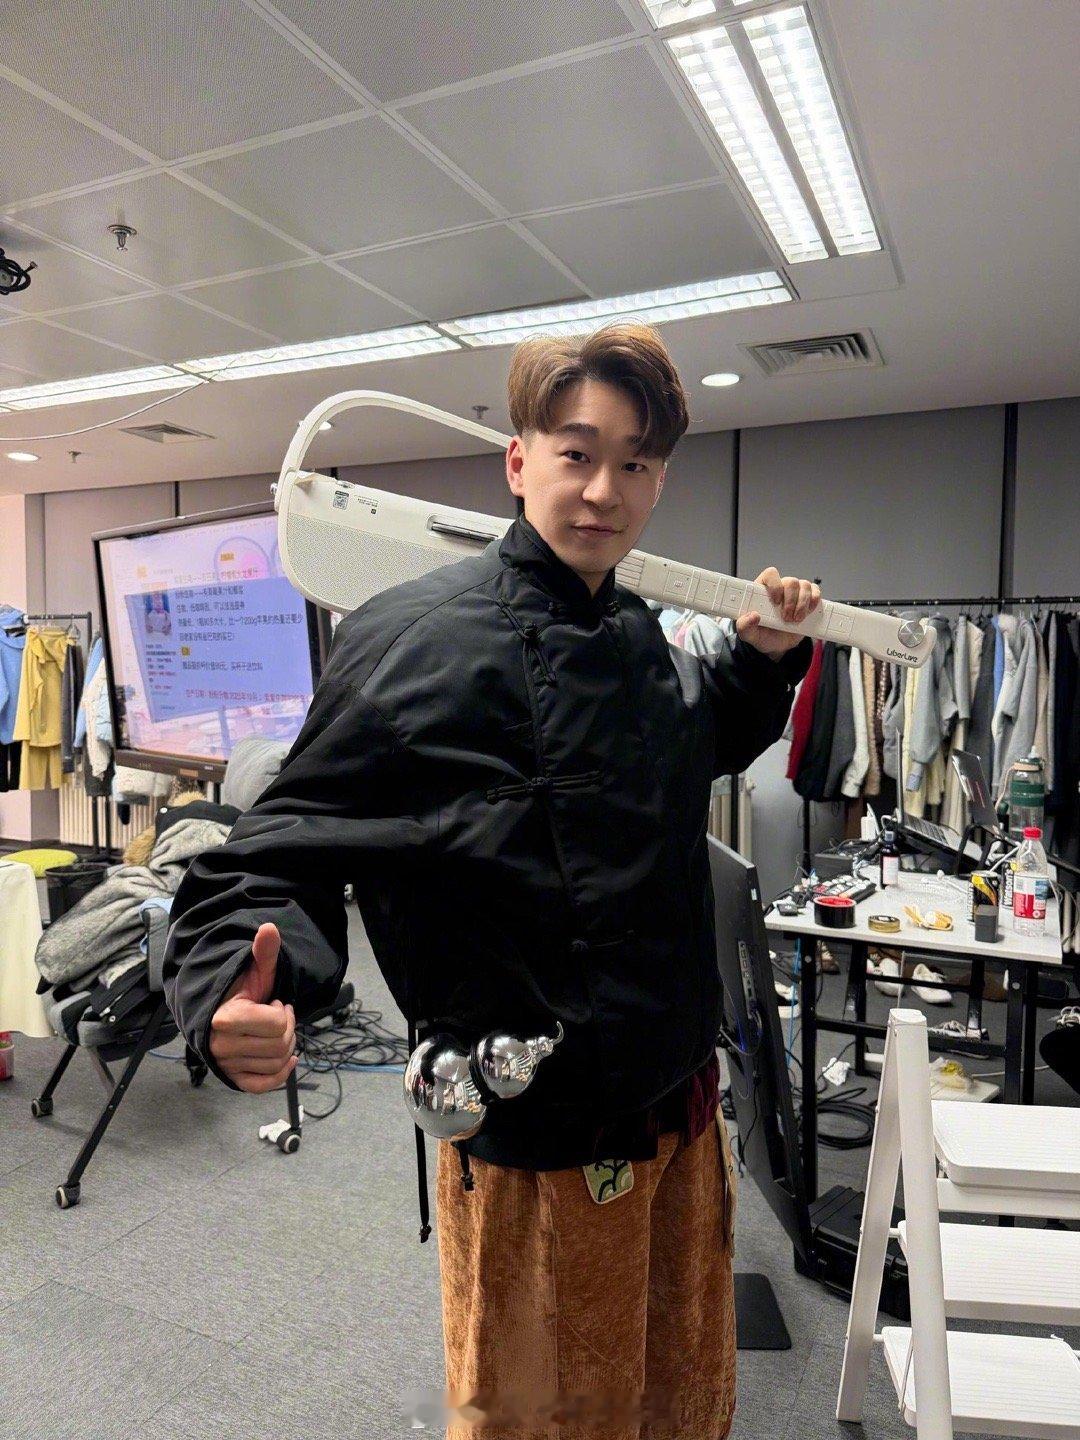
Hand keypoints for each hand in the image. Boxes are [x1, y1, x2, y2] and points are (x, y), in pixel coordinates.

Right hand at [209, 922, 296, 1093]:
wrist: (214, 1012)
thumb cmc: (238, 992)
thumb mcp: (254, 971)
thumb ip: (263, 952)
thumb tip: (270, 928)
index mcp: (226, 1018)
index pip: (276, 1024)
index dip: (283, 1012)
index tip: (275, 1003)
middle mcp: (223, 1045)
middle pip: (280, 1045)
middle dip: (287, 1028)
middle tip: (278, 1017)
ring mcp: (226, 1064)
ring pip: (276, 1063)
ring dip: (286, 1047)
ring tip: (275, 1032)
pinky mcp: (232, 1078)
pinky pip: (262, 1085)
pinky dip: (280, 1075)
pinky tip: (289, 1060)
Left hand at [736, 567, 820, 658]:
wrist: (777, 645)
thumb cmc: (762, 634)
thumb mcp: (749, 634)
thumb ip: (744, 626)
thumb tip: (752, 616)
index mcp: (763, 590)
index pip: (770, 574)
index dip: (775, 585)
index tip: (775, 602)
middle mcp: (780, 588)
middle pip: (791, 582)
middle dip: (791, 601)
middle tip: (787, 618)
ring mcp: (795, 593)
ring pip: (805, 586)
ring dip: (802, 604)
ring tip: (796, 619)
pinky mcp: (808, 600)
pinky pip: (815, 592)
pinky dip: (814, 602)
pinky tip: (807, 613)